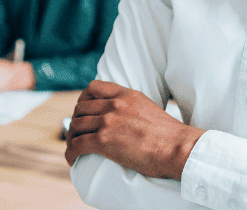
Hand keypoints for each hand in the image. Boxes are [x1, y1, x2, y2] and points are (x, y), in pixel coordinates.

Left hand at [65, 80, 204, 179]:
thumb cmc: (169, 135)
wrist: (176, 148)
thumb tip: (128, 118)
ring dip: (72, 136)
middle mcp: (114, 105)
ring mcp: (107, 122)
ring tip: (73, 146)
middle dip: (76, 119)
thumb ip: (133, 108)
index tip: (83, 109)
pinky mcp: (103, 141)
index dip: (83, 98)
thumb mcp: (149, 108)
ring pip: (76, 125)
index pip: (94, 87)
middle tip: (77, 131)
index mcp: (126, 95)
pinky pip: (77, 144)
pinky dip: (71, 152)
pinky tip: (72, 158)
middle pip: (81, 107)